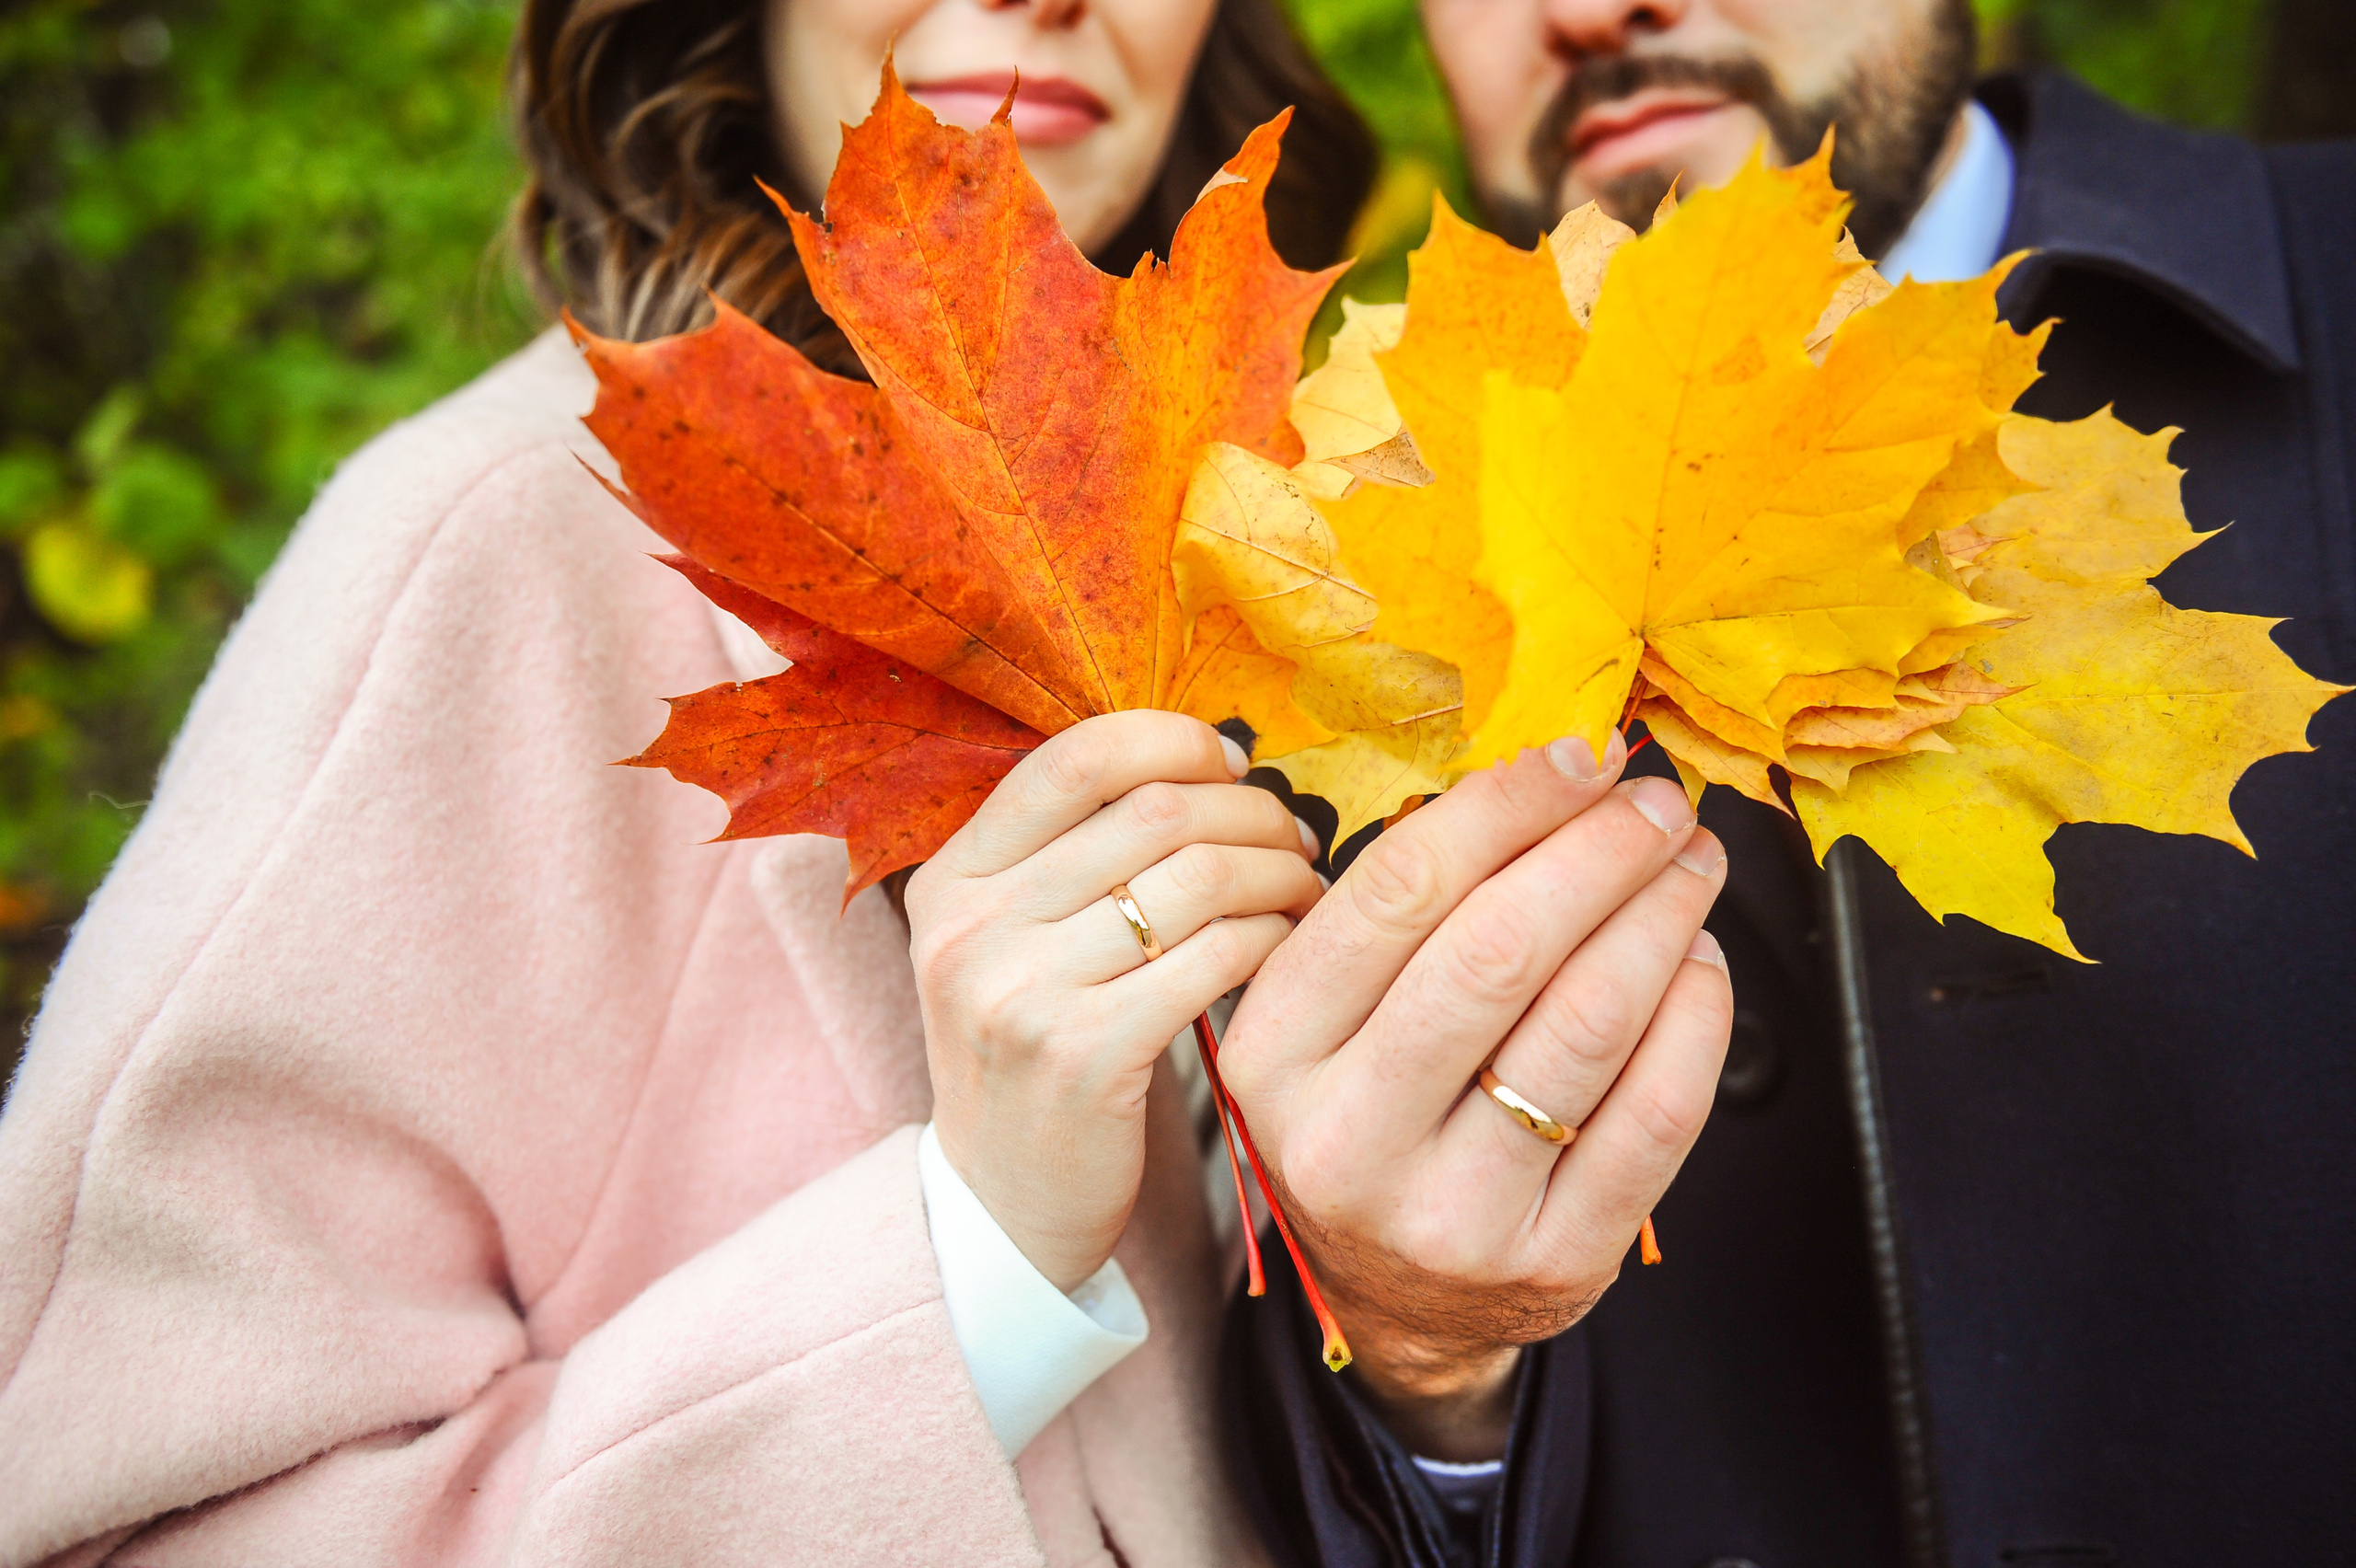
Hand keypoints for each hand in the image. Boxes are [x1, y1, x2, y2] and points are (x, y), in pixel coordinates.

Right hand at [908, 712, 1323, 1291]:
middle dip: (1251, 812)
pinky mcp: (1083, 1055)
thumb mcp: (1013, 940)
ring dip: (1277, 873)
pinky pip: (1215, 956)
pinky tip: (1288, 949)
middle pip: (1154, 811)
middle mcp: (971, 925)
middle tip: (1294, 837)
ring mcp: (1019, 991)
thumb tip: (1215, 759)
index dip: (1175, 741)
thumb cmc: (1042, 1050)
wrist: (1007, 1204)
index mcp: (954, 876)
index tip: (1234, 766)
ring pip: (1195, 877)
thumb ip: (1077, 853)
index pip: (1077, 757)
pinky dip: (1270, 939)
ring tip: (1303, 891)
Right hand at [1218, 732, 1732, 1458]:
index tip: (1580, 756)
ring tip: (1689, 864)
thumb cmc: (1372, 1121)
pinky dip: (1695, 1016)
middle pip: (1498, 950)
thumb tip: (1549, 778)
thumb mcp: (1327, 1024)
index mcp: (1274, 1053)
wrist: (1399, 1305)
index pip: (1399, 891)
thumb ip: (1403, 915)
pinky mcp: (1553, 1262)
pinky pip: (1655, 1114)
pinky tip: (1698, 962)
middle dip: (1599, 852)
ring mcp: (1450, 1211)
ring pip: (1587, 1024)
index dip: (1509, 805)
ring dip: (1661, 916)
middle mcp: (1347, 1137)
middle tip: (1656, 805)